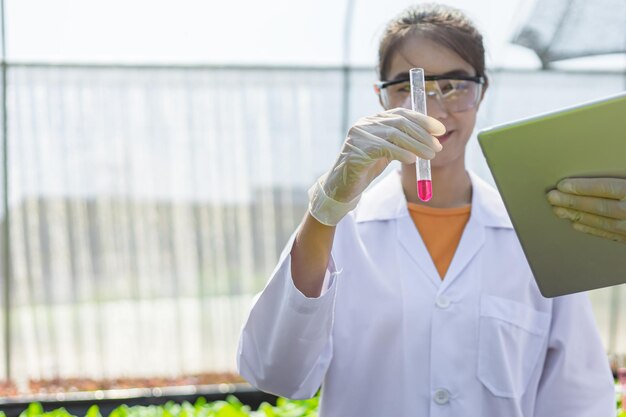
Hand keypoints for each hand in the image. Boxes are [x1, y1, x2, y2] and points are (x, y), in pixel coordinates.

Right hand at [309, 108, 444, 225]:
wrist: (341, 187)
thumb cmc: (365, 169)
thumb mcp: (387, 151)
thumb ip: (403, 141)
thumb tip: (431, 138)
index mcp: (373, 120)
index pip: (402, 113)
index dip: (423, 120)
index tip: (441, 130)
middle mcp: (365, 123)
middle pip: (400, 122)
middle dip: (423, 134)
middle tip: (437, 147)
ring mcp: (359, 135)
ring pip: (395, 134)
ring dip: (417, 145)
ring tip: (430, 156)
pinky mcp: (357, 149)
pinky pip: (384, 148)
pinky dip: (401, 153)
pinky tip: (412, 160)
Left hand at [546, 177, 625, 242]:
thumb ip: (620, 178)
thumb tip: (604, 166)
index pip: (606, 188)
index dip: (582, 187)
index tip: (563, 185)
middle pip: (599, 206)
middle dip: (572, 202)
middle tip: (552, 197)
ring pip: (602, 222)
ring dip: (577, 215)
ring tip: (558, 210)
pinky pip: (610, 234)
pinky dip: (590, 228)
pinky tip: (575, 223)